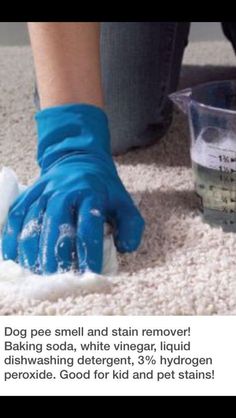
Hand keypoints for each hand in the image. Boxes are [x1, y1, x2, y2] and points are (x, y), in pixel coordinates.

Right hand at [2, 104, 144, 273]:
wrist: (80, 158)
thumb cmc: (103, 187)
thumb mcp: (124, 202)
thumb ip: (131, 226)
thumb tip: (125, 249)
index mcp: (91, 195)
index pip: (89, 229)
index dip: (88, 253)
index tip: (88, 274)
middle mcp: (65, 192)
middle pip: (56, 226)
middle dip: (55, 255)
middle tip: (56, 277)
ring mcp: (44, 191)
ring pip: (33, 223)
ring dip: (32, 250)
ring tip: (36, 271)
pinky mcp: (29, 193)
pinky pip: (16, 215)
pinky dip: (12, 236)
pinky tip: (13, 256)